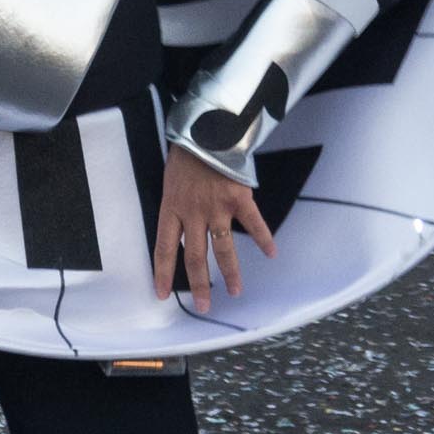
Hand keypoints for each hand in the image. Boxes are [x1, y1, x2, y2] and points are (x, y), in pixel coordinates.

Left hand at [151, 147, 278, 308]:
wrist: (206, 127)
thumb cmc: (186, 151)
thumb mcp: (170, 178)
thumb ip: (176, 203)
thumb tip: (179, 224)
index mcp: (171, 207)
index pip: (163, 247)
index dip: (162, 273)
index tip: (162, 294)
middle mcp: (192, 212)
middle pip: (194, 256)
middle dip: (200, 284)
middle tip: (205, 307)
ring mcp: (217, 207)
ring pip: (223, 248)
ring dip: (230, 273)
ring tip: (236, 291)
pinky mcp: (239, 198)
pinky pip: (253, 223)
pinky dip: (263, 238)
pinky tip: (271, 253)